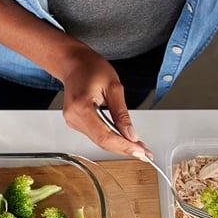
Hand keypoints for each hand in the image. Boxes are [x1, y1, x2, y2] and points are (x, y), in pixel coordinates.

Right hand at [0, 0, 146, 157]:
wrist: (73, 63)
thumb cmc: (91, 68)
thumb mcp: (114, 87)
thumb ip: (122, 114)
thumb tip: (131, 135)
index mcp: (81, 107)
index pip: (104, 135)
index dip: (123, 146)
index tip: (140, 152)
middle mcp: (73, 118)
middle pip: (102, 142)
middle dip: (125, 149)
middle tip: (145, 153)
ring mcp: (73, 122)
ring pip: (99, 141)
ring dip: (119, 146)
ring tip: (138, 148)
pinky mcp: (76, 123)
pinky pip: (96, 135)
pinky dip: (111, 139)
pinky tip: (124, 140)